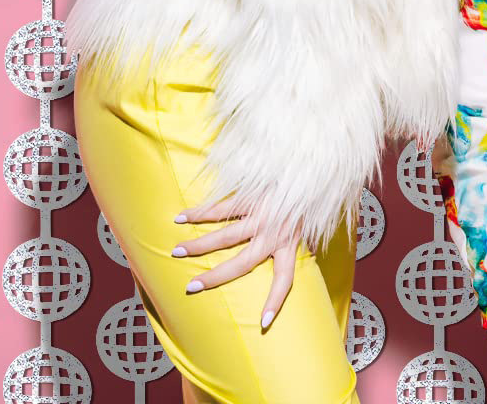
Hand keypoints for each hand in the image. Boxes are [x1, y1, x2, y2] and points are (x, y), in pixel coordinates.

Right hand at [171, 193, 301, 330]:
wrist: (309, 163)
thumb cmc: (304, 196)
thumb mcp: (306, 222)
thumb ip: (297, 241)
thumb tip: (301, 258)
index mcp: (290, 243)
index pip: (285, 279)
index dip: (275, 301)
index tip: (262, 323)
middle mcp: (274, 233)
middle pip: (242, 263)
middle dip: (215, 277)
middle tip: (190, 287)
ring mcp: (262, 214)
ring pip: (226, 236)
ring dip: (200, 245)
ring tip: (177, 251)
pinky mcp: (253, 196)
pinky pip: (224, 207)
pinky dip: (201, 213)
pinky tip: (182, 217)